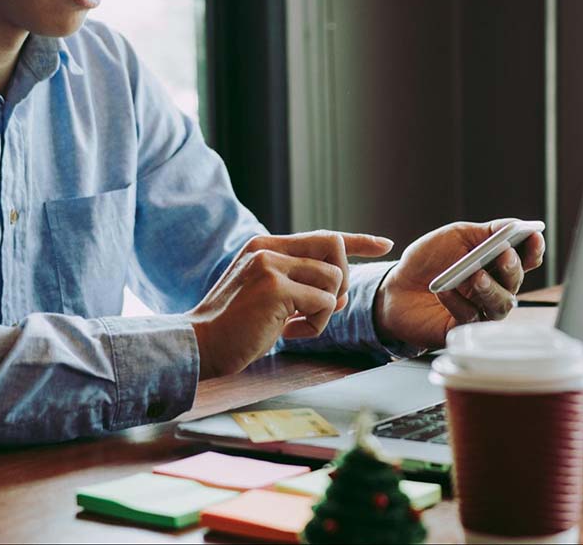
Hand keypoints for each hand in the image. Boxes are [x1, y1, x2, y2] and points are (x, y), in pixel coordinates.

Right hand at [188, 231, 392, 377]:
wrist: (198, 345)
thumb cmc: (234, 327)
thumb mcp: (267, 296)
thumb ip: (299, 285)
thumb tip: (341, 292)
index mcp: (265, 246)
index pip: (323, 235)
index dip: (358, 240)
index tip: (384, 244)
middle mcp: (268, 249)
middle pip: (335, 250)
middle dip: (341, 282)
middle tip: (319, 310)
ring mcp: (271, 266)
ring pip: (333, 280)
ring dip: (324, 311)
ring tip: (296, 325)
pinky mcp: (275, 288)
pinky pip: (324, 304)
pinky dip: (316, 325)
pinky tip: (289, 333)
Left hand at [374, 219, 544, 349]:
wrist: (396, 286)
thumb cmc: (428, 260)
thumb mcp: (456, 236)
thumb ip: (486, 232)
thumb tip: (513, 224)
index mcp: (495, 263)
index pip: (524, 259)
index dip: (533, 250)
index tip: (534, 236)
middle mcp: (493, 287)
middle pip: (515, 283)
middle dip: (513, 268)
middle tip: (504, 255)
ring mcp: (480, 309)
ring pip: (500, 305)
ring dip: (491, 289)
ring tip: (476, 276)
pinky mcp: (462, 327)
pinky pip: (469, 316)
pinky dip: (457, 302)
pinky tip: (444, 290)